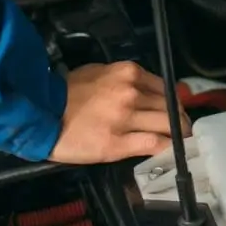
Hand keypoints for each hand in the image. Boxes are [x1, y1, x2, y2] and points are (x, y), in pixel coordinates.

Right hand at [48, 62, 190, 163]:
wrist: (41, 115)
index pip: (166, 88)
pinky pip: (154, 144)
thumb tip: (146, 88)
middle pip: (171, 107)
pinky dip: (167, 148)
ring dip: (179, 135)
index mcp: (128, 73)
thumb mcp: (97, 73)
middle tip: (184, 131)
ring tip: (181, 143)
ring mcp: (126, 118)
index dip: (175, 103)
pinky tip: (170, 153)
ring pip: (168, 125)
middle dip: (181, 120)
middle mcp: (131, 93)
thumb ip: (124, 79)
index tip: (177, 112)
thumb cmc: (66, 93)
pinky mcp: (118, 143)